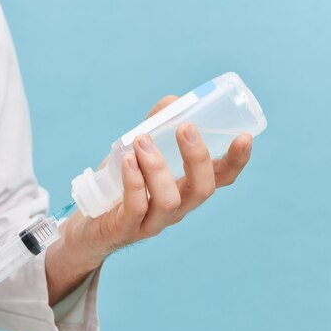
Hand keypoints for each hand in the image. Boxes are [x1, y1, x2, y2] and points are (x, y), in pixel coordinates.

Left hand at [46, 96, 252, 301]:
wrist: (86, 227)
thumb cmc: (117, 187)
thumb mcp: (137, 154)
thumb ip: (155, 128)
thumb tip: (173, 101)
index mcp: (185, 189)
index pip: (220, 179)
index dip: (236, 161)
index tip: (244, 137)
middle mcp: (176, 209)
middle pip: (202, 189)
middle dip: (198, 158)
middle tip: (185, 128)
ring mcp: (152, 222)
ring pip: (169, 200)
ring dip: (157, 167)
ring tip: (142, 140)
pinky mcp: (125, 229)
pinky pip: (136, 208)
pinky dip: (134, 182)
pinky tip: (127, 160)